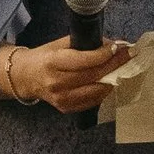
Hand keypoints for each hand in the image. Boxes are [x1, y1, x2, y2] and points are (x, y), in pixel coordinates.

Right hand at [3, 31, 129, 113]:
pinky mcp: (65, 108)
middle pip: (93, 76)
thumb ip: (84, 44)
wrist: (25, 77)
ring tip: (123, 68)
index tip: (118, 47)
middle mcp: (56, 83)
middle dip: (114, 65)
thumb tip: (111, 44)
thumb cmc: (45, 57)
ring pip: (96, 91)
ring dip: (113, 79)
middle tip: (128, 55)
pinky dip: (104, 91)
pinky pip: (92, 101)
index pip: (84, 61)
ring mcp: (61, 99)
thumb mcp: (60, 45)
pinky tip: (110, 81)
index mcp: (52, 63)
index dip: (104, 55)